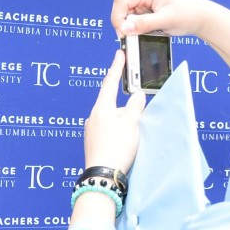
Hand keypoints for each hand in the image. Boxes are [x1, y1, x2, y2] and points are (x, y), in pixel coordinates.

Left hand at [84, 51, 144, 174]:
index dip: (117, 67)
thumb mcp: (132, 124)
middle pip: (113, 104)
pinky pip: (109, 132)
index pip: (110, 82)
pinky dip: (119, 134)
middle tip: (138, 116)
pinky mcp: (94, 144)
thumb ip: (136, 106)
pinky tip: (125, 144)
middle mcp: (93, 117)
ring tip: (133, 137)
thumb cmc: (116, 148)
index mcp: (101, 108)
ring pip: (112, 120)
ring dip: (124, 123)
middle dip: (127, 107)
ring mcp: (92, 131)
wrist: (102, 176)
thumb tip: (137, 96)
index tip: (119, 54)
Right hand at [111, 0, 211, 37]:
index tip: (123, 32)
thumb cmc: (188, 13)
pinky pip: (134, 20)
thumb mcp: (166, 20)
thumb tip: (125, 28)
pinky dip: (138, 28)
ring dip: (132, 27)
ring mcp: (144, 1)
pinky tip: (149, 31)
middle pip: (121, 8)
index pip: (121, 0)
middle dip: (124, 24)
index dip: (118, 17)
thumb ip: (144, 24)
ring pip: (126, 16)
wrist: (200, 17)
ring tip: (148, 32)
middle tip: (133, 37)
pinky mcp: (146, 10)